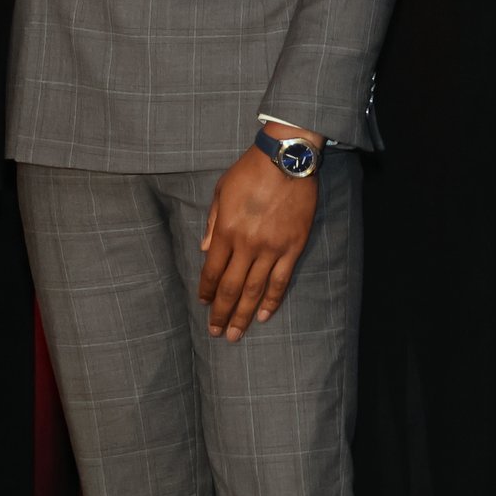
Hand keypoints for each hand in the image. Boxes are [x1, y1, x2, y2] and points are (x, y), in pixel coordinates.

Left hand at [198, 128, 318, 340]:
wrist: (286, 161)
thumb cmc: (249, 172)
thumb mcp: (221, 192)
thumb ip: (213, 223)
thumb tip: (205, 250)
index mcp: (227, 230)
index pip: (212, 270)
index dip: (205, 289)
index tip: (201, 304)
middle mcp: (248, 244)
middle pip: (232, 287)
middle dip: (221, 312)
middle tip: (216, 333)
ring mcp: (273, 248)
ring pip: (256, 290)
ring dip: (243, 314)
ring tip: (236, 334)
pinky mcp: (294, 247)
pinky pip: (282, 280)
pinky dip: (272, 301)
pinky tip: (264, 316)